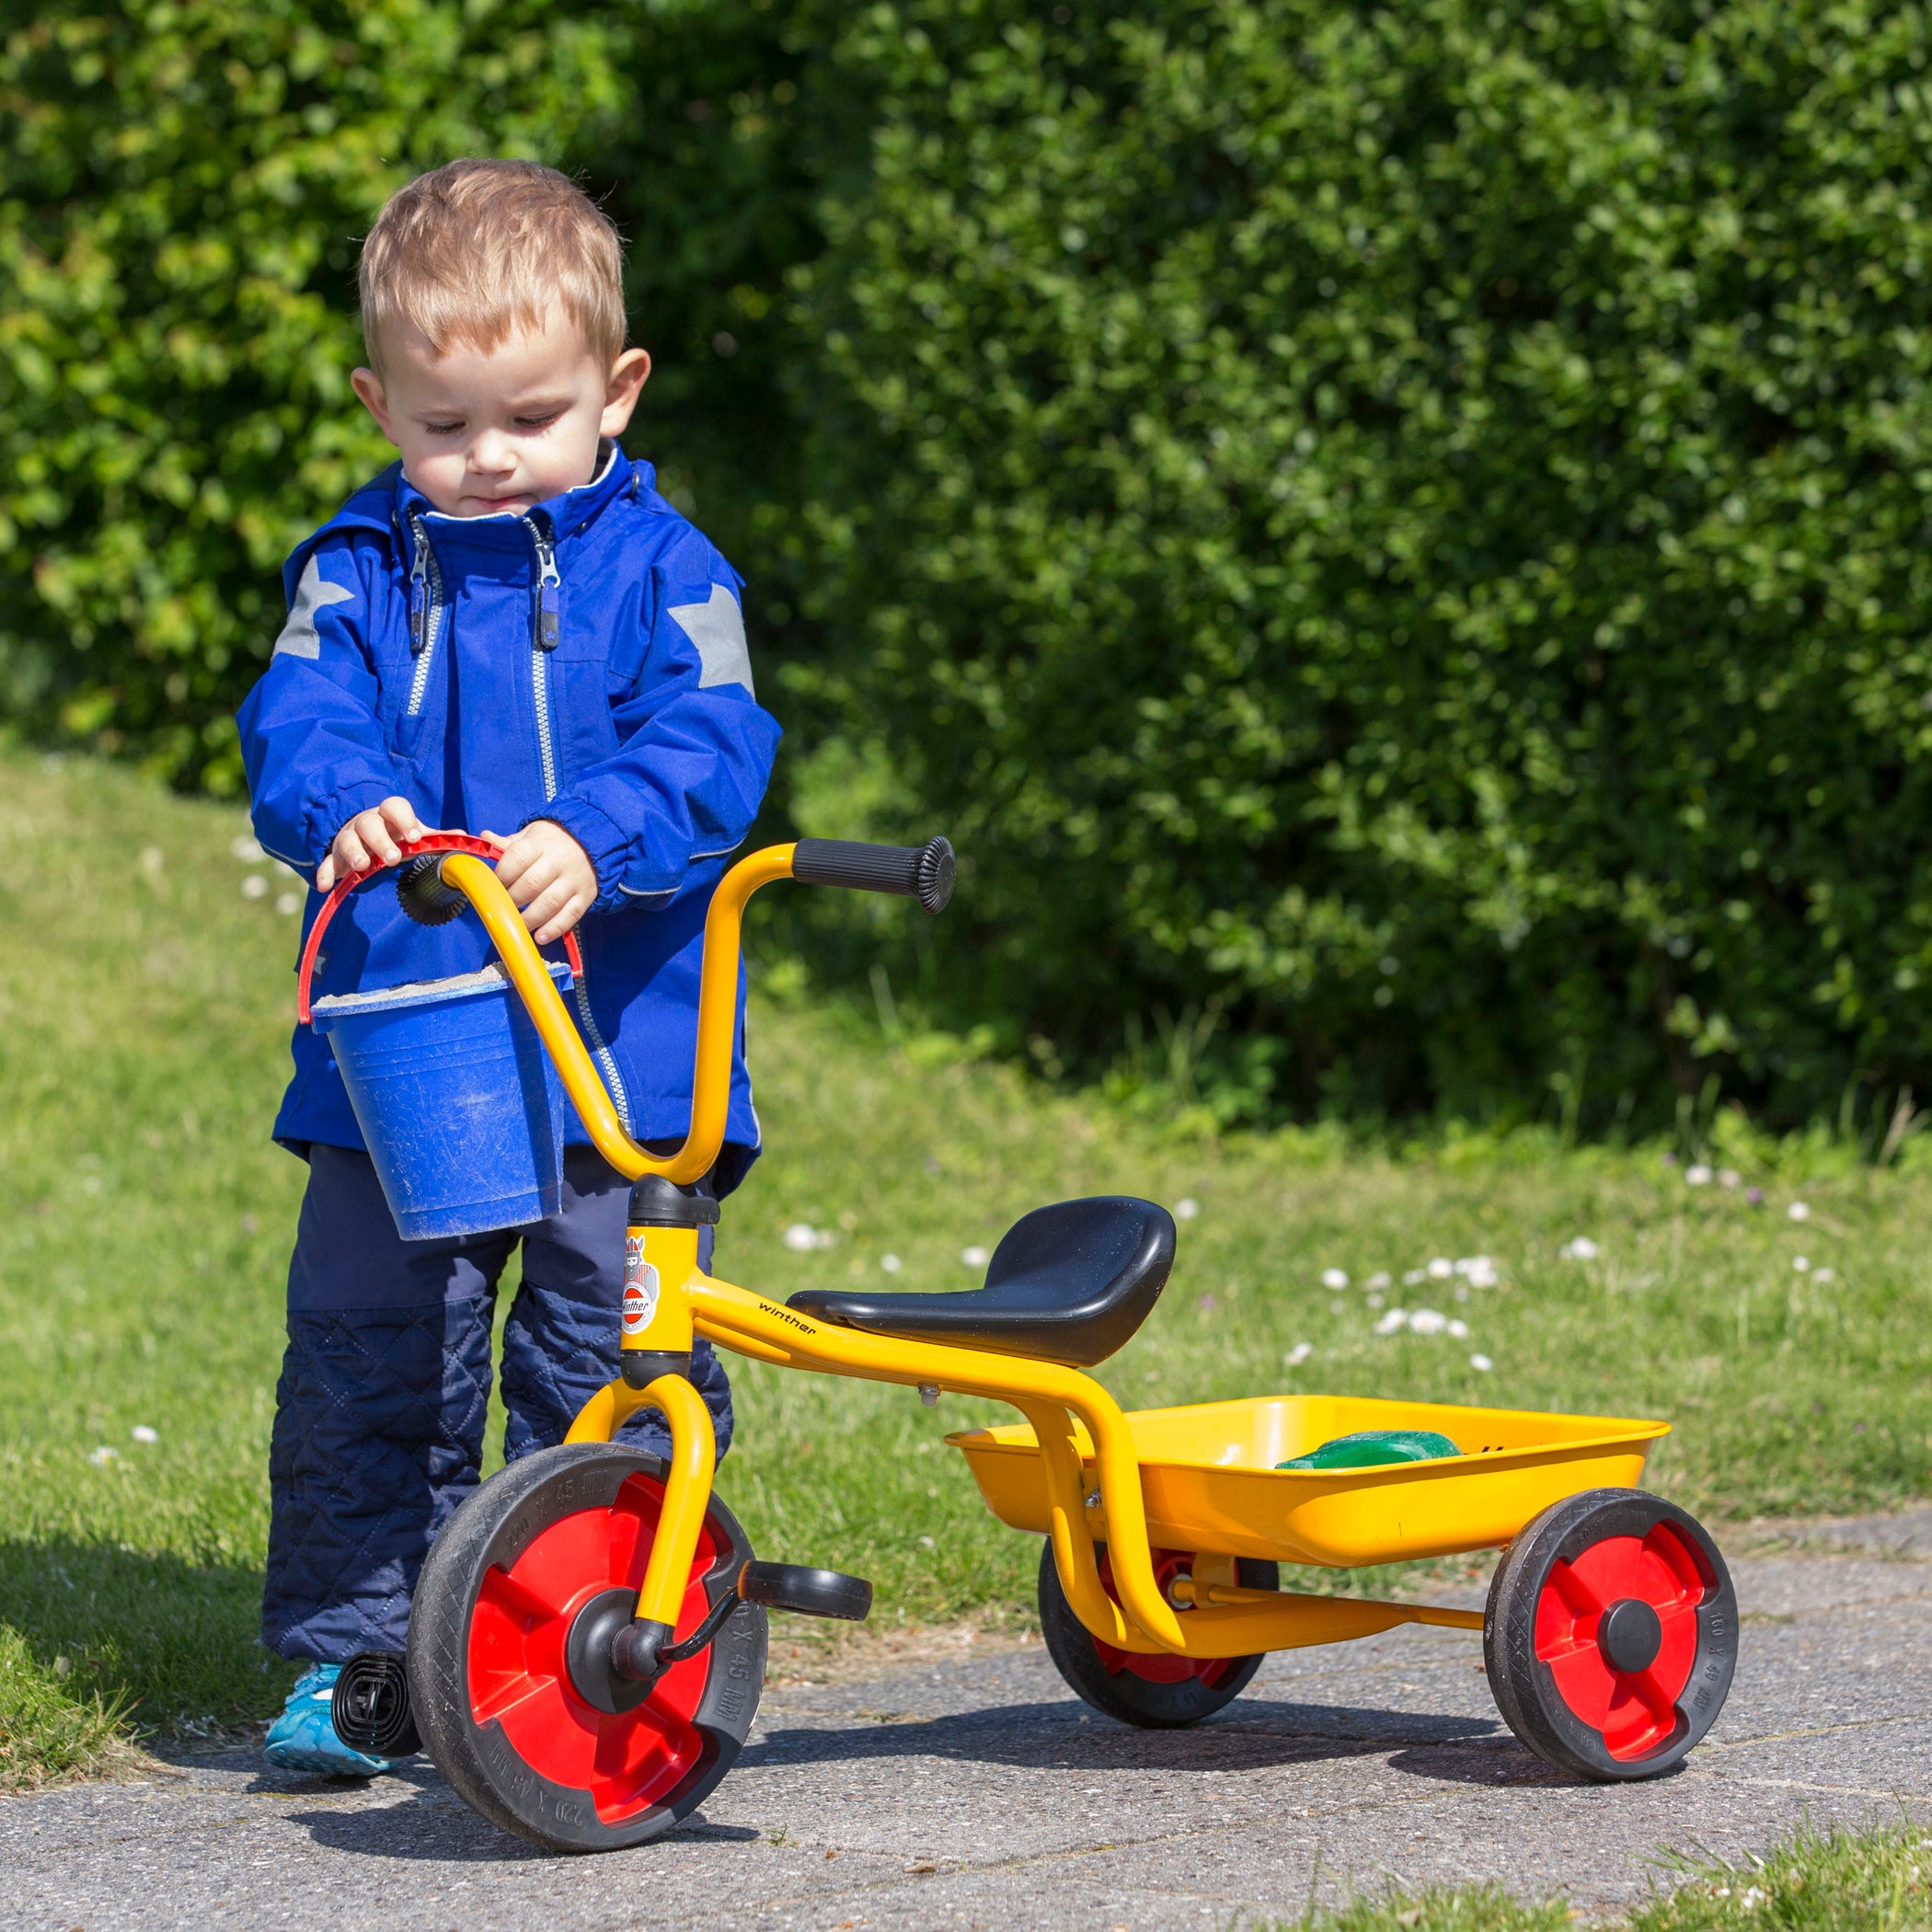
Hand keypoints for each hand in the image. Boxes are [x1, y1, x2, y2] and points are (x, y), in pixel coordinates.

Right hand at [317, 796, 427, 889]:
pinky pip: (327, 862)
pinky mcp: (335, 855)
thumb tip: (464, 837)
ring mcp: (349, 837)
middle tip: (393, 858)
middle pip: (369, 824)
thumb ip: (438, 838)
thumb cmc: (398, 834)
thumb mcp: (417, 835)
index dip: (404, 819)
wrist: (369, 835)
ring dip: (354, 852)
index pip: (394, 806)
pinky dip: (326, 873)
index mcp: (390, 815)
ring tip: (363, 866)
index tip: (415, 836)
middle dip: (381, 840)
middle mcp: (368, 822)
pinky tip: (326, 886)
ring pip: (346, 839)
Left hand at [493, 819, 596, 944]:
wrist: (592, 844)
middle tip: (503, 907)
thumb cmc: (553, 843)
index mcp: (541, 843)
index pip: (517, 859)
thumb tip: (484, 839)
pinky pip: (571, 916)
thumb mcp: (531, 835)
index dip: (501, 876)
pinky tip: (540, 937)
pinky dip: (554, 929)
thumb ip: (507, 843)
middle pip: (531, 884)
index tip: (493, 886)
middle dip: (512, 899)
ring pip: (549, 903)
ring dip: (529, 919)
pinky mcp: (586, 896)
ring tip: (517, 925)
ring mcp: (574, 880)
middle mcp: (559, 860)